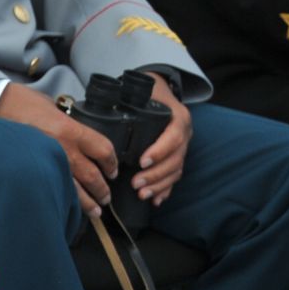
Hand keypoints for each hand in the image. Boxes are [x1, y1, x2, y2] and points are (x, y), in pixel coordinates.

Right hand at [0, 84, 118, 219]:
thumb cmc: (21, 102)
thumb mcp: (53, 108)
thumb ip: (68, 125)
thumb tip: (78, 136)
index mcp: (71, 130)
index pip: (104, 151)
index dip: (112, 163)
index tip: (112, 170)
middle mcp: (64, 149)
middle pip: (93, 176)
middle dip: (102, 189)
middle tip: (105, 196)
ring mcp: (48, 162)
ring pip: (76, 190)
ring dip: (88, 202)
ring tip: (95, 210)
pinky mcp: (33, 171)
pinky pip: (55, 190)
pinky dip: (64, 201)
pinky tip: (68, 207)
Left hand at [131, 76, 191, 207]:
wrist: (163, 88)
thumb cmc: (151, 89)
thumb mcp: (145, 89)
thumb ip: (130, 97)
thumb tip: (104, 106)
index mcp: (178, 117)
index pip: (172, 138)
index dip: (159, 151)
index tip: (142, 162)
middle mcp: (184, 133)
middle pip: (175, 159)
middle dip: (155, 174)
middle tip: (136, 183)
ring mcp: (184, 147)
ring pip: (175, 170)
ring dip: (159, 185)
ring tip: (142, 194)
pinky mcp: (178, 156)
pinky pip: (175, 176)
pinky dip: (166, 189)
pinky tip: (156, 200)